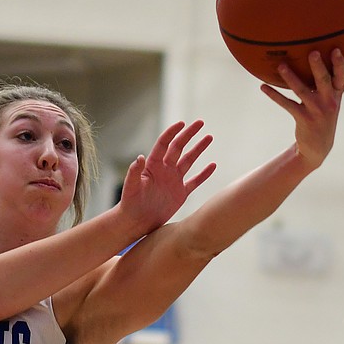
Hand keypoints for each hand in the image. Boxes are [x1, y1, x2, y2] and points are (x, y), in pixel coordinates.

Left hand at [118, 120, 215, 234]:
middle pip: (179, 147)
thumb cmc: (130, 204)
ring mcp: (173, 181)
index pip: (164, 144)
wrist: (136, 221)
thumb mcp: (131, 187)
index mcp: (153, 165)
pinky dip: (204, 174)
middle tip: (200, 122)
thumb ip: (134, 172)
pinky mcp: (180, 193)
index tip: (182, 123)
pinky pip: (194, 181)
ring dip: (198, 149)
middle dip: (189, 134)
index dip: (172, 132)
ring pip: (189, 160)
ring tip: (209, 137)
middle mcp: (164, 170)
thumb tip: (140, 157)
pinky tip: (213, 165)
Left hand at [260, 49, 343, 169]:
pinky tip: (263, 86)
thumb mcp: (338, 99)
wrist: (318, 146)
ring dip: (291, 78)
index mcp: (337, 94)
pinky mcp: (302, 118)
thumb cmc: (327, 115)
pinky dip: (274, 95)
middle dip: (318, 67)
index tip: (336, 49)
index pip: (342, 76)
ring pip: (302, 91)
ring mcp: (315, 110)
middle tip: (312, 52)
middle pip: (324, 81)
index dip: (339, 63)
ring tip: (281, 66)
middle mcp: (328, 101)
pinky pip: (286, 105)